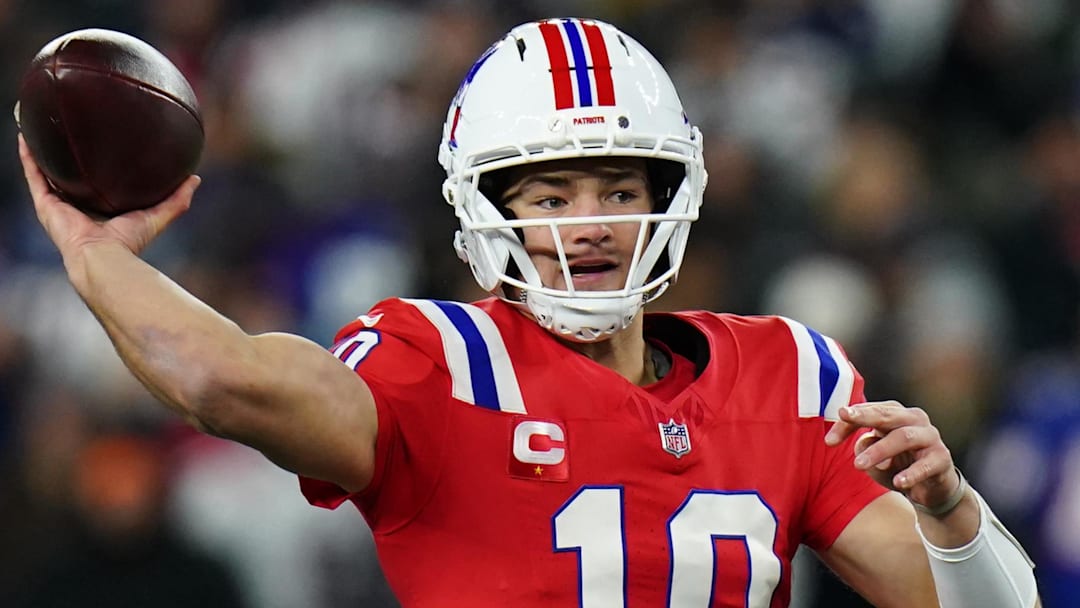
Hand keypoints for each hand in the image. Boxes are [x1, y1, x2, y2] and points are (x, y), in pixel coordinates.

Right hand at [18, 133, 199, 257]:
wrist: (104, 257)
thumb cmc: (130, 243)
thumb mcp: (158, 215)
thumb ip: (177, 199)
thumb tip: (195, 179)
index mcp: (100, 209)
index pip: (97, 185)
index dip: (97, 167)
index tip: (101, 145)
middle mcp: (76, 206)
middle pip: (69, 176)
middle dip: (66, 156)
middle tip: (68, 130)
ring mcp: (58, 205)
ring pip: (46, 172)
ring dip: (42, 151)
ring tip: (40, 125)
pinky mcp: (45, 204)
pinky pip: (33, 174)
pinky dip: (28, 155)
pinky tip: (26, 134)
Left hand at [825, 400, 960, 511]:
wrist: (931, 488)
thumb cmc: (898, 464)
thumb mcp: (874, 456)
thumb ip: (864, 448)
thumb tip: (862, 445)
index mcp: (895, 414)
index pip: (869, 412)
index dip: (848, 422)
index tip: (829, 441)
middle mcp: (914, 419)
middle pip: (888, 413)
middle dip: (865, 415)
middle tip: (845, 416)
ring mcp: (930, 437)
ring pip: (904, 437)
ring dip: (879, 450)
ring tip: (859, 465)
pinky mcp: (942, 459)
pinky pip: (926, 465)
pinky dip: (911, 473)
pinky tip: (898, 482)